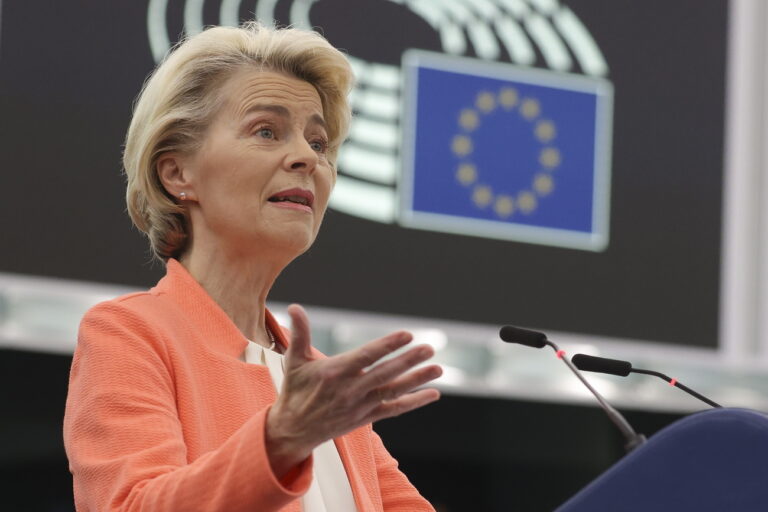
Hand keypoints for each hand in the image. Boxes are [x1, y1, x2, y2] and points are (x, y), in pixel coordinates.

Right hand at [265, 304, 441, 477]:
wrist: (294, 430)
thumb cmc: (295, 391)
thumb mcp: (294, 361)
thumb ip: (299, 333)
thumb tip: (293, 307)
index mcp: (335, 372)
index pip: (366, 356)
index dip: (387, 345)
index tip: (406, 334)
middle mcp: (350, 390)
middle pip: (385, 373)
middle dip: (409, 360)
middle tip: (429, 347)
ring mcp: (360, 405)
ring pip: (393, 391)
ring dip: (417, 380)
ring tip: (438, 368)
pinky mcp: (366, 417)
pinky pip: (394, 409)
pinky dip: (414, 402)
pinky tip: (432, 394)